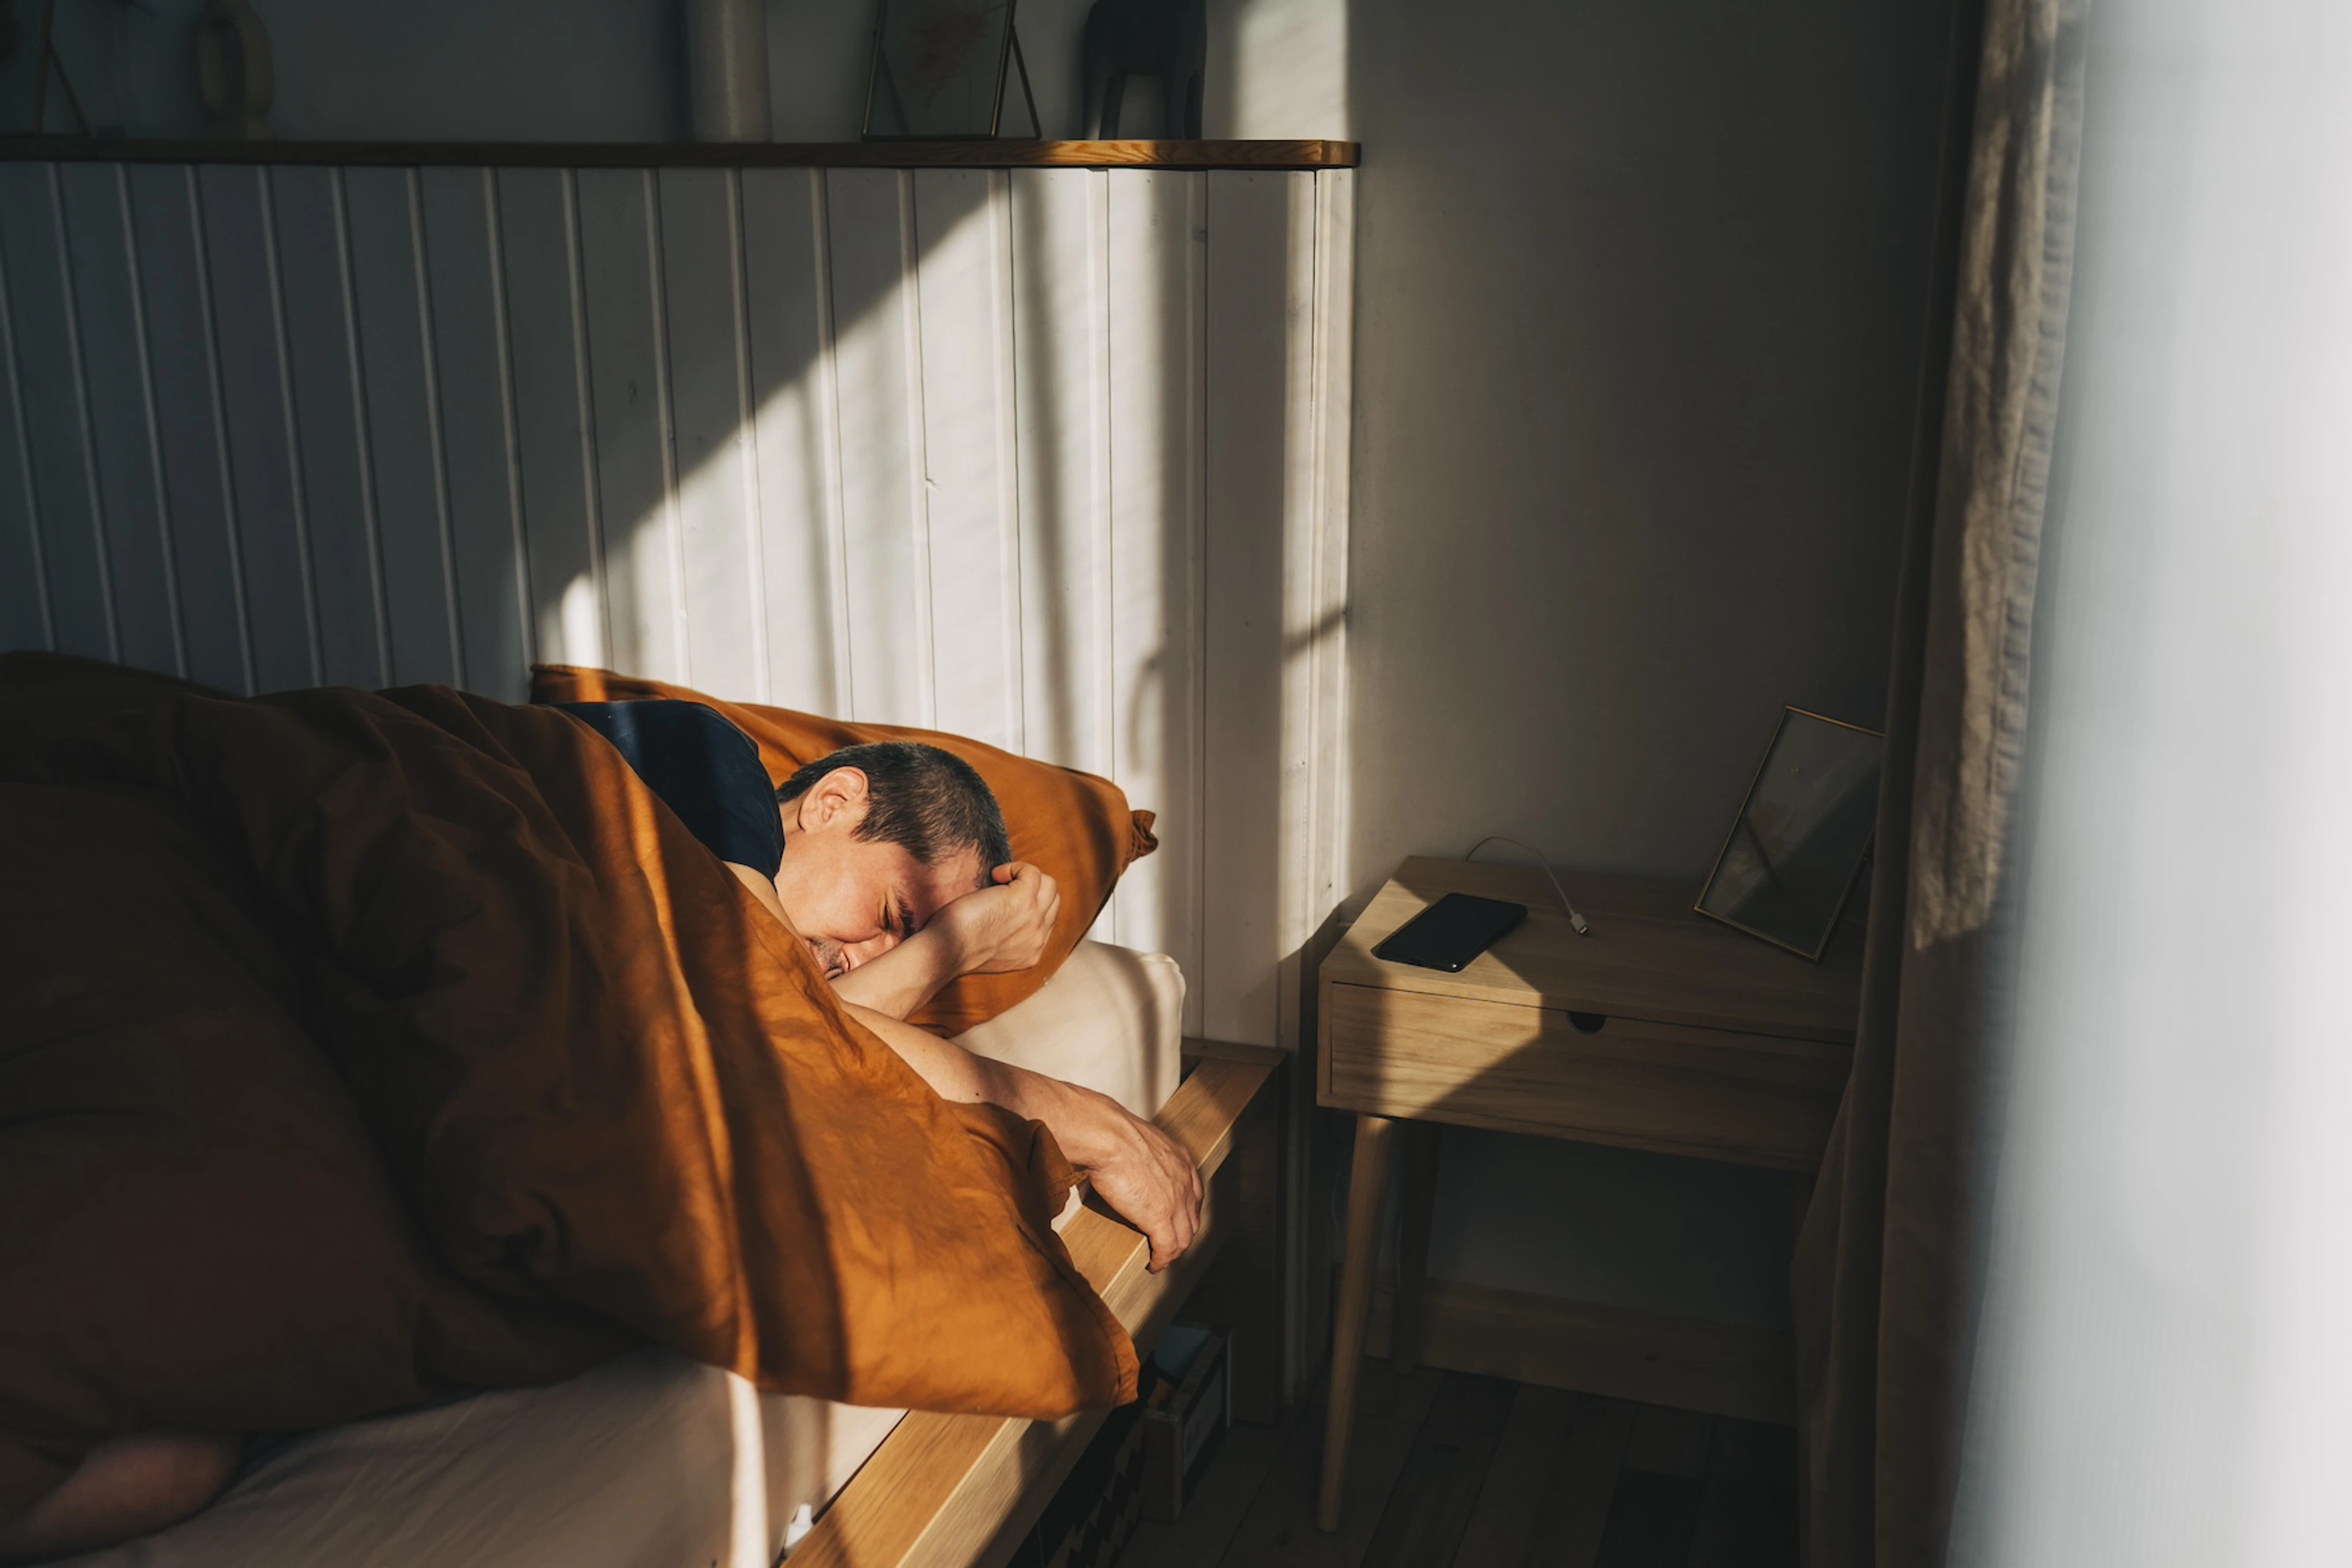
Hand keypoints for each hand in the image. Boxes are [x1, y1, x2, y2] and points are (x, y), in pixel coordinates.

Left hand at [933, 861, 1060, 976]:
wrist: (946, 951)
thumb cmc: (955, 948)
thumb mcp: (991, 951)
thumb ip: (1008, 939)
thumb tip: (1007, 915)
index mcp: (1031, 953)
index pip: (1047, 921)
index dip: (1031, 904)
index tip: (1005, 900)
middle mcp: (1038, 938)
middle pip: (1053, 901)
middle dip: (1033, 888)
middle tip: (1003, 887)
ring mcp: (1033, 918)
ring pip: (1049, 885)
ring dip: (1025, 876)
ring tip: (999, 879)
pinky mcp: (1022, 900)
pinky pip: (1031, 872)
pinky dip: (1014, 867)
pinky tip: (995, 874)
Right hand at [1052, 1088, 1201, 1272]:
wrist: (1106, 1136)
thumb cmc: (1111, 1132)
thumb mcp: (1138, 1139)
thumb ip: (1141, 1154)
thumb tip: (1124, 1160)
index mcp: (1180, 1159)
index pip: (1194, 1193)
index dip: (1186, 1211)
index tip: (1177, 1219)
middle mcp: (1184, 1180)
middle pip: (1192, 1218)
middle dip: (1183, 1233)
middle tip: (1169, 1243)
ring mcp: (1175, 1200)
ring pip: (1183, 1237)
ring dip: (1172, 1251)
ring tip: (1161, 1258)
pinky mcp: (1160, 1218)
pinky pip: (1167, 1248)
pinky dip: (1162, 1260)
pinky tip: (1153, 1265)